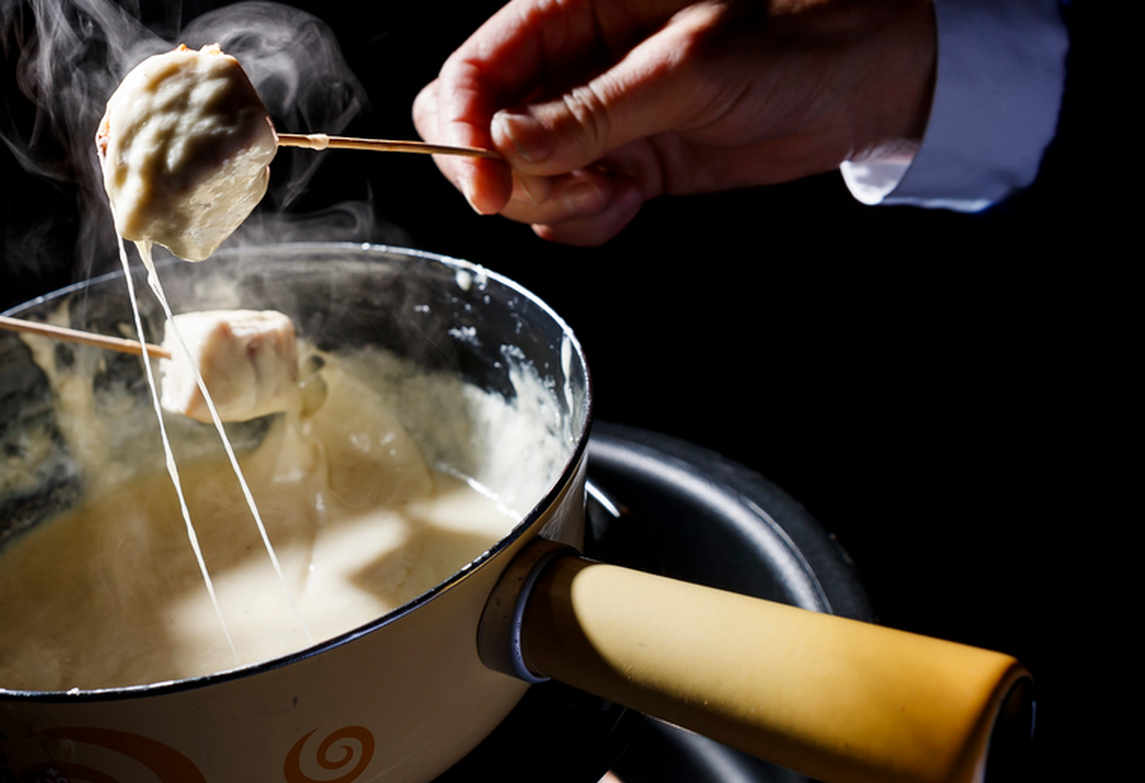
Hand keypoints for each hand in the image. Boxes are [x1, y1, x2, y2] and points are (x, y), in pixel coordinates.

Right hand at [413, 0, 935, 244]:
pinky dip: (585, 221)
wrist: (864, 80)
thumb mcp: (689, 68)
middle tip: (575, 190)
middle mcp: (569, 63)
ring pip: (518, 177)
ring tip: (618, 192)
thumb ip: (593, 110)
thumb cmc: (794, 36)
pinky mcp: (620, 162)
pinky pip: (565, 206)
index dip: (457, 129)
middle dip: (508, 177)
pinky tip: (630, 202)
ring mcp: (591, 117)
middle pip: (479, 131)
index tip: (483, 184)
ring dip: (554, 204)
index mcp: (570, 10)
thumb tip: (504, 143)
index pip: (471, 70)